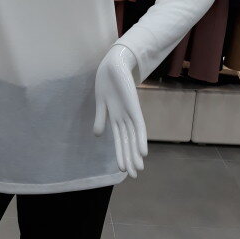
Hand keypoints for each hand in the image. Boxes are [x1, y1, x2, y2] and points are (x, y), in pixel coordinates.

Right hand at [93, 44, 147, 177]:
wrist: (113, 63)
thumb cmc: (106, 81)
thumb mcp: (101, 102)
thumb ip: (100, 118)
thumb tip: (96, 135)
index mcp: (115, 117)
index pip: (120, 140)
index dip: (121, 154)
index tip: (123, 170)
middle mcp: (124, 117)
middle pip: (127, 142)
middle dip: (130, 158)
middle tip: (135, 175)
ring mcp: (129, 112)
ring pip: (133, 137)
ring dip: (134, 153)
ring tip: (138, 168)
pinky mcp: (134, 107)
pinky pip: (138, 126)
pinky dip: (141, 139)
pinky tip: (143, 152)